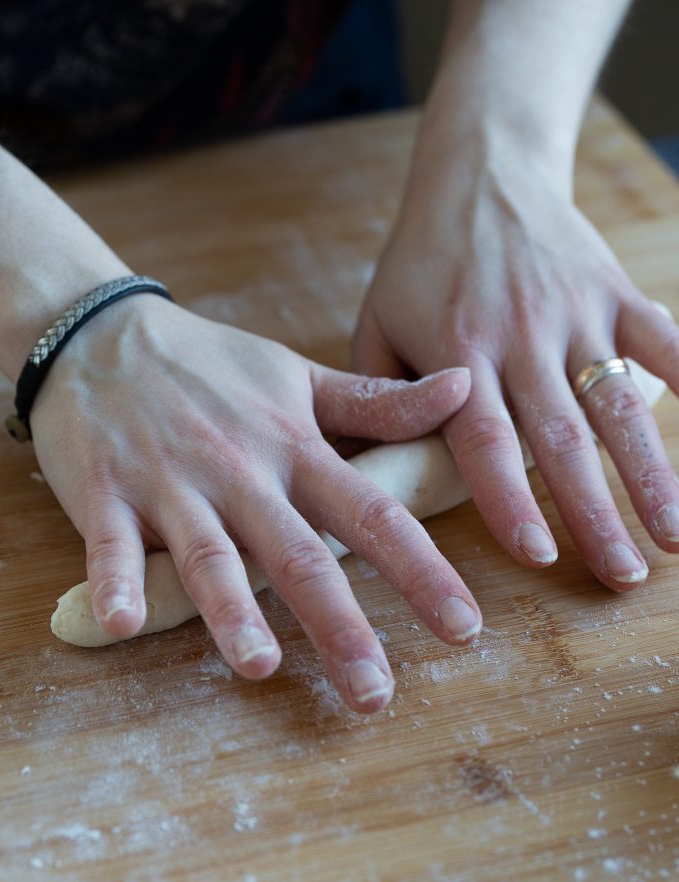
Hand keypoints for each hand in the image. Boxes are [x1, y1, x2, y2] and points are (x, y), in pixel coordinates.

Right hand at [31, 296, 478, 711]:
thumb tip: (467, 388)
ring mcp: (172, 485)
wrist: (100, 335)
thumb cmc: (211, 365)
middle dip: (339, 626)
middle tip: (373, 694)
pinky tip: (121, 622)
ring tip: (261, 665)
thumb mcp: (299, 375)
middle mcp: (242, 473)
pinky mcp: (106, 494)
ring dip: (234, 612)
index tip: (464, 627)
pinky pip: (110, 545)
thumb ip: (379, 401)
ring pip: (211, 556)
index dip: (421, 571)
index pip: (372, 514)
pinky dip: (113, 582)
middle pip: (299, 555)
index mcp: (295, 449)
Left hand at [353, 145, 678, 588]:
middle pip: (563, 439)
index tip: (537, 555)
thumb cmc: (420, 264)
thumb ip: (379, 398)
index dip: (511, 499)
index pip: (487, 442)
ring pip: (619, 404)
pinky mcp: (612, 290)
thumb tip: (366, 472)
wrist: (480, 172)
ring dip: (652, 474)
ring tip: (673, 539)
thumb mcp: (377, 322)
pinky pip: (663, 338)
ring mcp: (574, 312)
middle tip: (620, 576)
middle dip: (595, 514)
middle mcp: (520, 338)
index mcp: (457, 355)